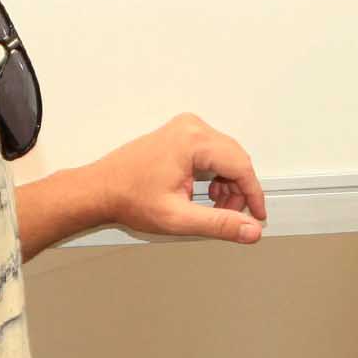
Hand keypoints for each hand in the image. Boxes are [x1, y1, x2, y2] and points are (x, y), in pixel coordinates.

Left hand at [92, 114, 266, 243]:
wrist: (100, 190)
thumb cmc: (128, 198)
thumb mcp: (178, 218)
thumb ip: (219, 224)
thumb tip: (249, 230)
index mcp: (193, 141)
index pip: (241, 166)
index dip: (253, 194)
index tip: (258, 215)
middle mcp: (191, 127)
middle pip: (235, 159)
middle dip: (237, 190)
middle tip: (230, 215)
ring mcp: (185, 128)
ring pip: (225, 156)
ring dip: (226, 183)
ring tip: (211, 207)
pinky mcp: (180, 134)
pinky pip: (212, 153)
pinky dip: (214, 174)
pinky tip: (202, 194)